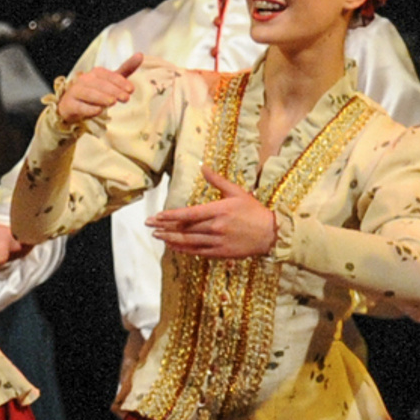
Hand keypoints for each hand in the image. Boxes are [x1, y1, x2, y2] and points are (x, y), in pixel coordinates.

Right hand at [55, 51, 144, 129]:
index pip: (109, 76)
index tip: (131, 90)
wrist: (71, 106)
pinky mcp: (69, 104)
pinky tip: (98, 110)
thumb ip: (125, 70)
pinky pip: (79, 106)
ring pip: (89, 94)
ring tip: (113, 102)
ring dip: (102, 98)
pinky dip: (89, 108)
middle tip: (126, 98)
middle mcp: (84, 80)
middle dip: (114, 91)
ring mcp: (75, 92)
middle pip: (100, 84)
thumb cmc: (94, 92)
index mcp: (95, 73)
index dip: (120, 82)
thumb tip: (140, 55)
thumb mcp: (110, 81)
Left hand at [148, 165, 276, 259]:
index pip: (188, 214)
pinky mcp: (220, 252)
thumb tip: (203, 166)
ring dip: (170, 238)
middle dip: (164, 227)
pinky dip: (183, 249)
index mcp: (218, 210)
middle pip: (184, 228)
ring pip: (188, 241)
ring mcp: (217, 241)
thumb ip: (218, 181)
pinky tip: (172, 246)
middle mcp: (215, 226)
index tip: (156, 216)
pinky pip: (197, 251)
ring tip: (156, 235)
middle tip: (149, 225)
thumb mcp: (237, 192)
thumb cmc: (253, 211)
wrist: (271, 233)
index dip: (170, 216)